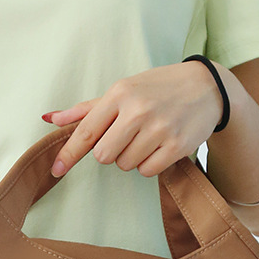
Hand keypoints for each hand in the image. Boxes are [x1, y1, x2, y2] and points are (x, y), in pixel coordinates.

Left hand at [42, 61, 225, 177]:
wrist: (207, 87)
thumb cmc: (157, 89)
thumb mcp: (122, 90)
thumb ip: (86, 109)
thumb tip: (50, 119)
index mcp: (120, 94)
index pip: (86, 131)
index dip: (68, 154)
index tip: (55, 170)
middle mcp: (138, 110)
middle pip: (103, 155)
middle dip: (110, 152)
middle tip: (126, 137)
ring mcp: (159, 129)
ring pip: (125, 164)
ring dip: (131, 157)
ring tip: (147, 137)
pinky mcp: (177, 146)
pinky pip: (147, 171)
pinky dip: (149, 164)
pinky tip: (159, 146)